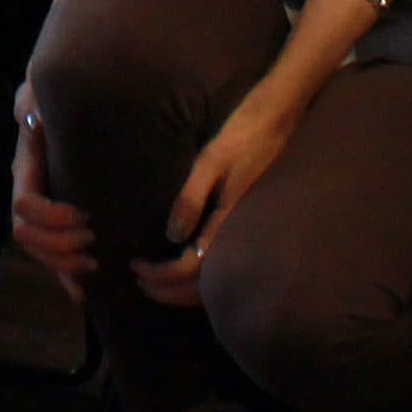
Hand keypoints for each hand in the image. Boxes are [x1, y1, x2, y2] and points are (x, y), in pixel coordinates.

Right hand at [8, 81, 96, 301]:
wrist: (82, 90)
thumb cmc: (66, 89)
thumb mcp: (49, 88)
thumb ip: (37, 100)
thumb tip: (28, 115)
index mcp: (26, 164)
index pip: (24, 204)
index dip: (50, 218)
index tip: (84, 216)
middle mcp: (29, 188)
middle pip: (27, 234)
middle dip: (58, 246)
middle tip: (93, 244)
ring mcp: (43, 206)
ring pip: (39, 249)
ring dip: (62, 264)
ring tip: (93, 266)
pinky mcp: (61, 217)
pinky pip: (54, 253)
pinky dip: (66, 276)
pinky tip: (82, 293)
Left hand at [134, 79, 301, 307]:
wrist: (276, 121)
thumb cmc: (241, 137)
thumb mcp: (210, 162)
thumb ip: (191, 198)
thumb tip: (171, 237)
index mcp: (228, 224)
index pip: (191, 269)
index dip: (161, 275)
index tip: (136, 266)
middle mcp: (239, 238)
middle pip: (201, 287)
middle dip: (167, 290)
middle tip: (138, 280)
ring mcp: (244, 237)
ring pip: (213, 283)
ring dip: (182, 289)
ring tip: (154, 281)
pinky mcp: (244, 229)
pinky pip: (221, 268)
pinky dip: (198, 279)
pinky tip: (182, 268)